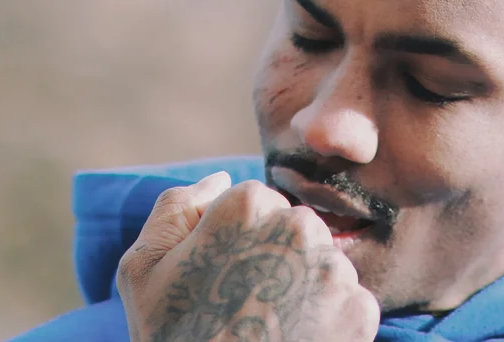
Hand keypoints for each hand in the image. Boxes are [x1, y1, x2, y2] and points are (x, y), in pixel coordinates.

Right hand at [117, 172, 379, 341]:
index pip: (257, 203)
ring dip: (305, 286)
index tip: (222, 277)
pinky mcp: (360, 309)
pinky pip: (348, 301)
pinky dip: (330, 320)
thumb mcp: (143, 271)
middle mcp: (299, 225)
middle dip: (276, 258)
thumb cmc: (172, 339)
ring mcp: (333, 268)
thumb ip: (176, 208)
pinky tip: (299, 340)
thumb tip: (219, 179)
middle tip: (245, 305)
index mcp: (247, 205)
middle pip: (295, 230)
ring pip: (324, 263)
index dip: (238, 241)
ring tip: (271, 326)